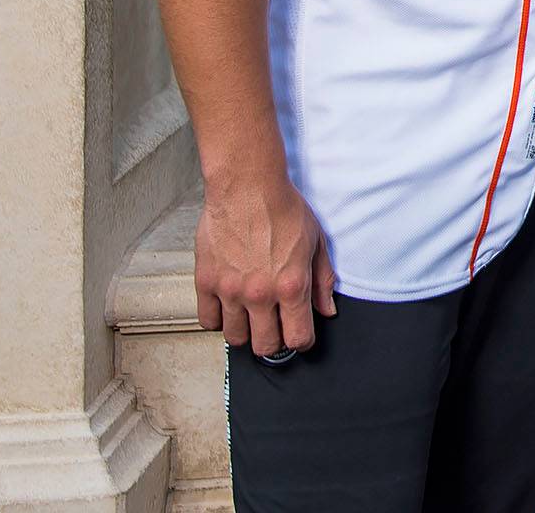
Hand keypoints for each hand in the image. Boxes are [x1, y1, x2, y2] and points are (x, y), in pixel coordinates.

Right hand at [194, 168, 336, 356]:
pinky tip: (228, 307)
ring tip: (251, 316)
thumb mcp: (316, 242)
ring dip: (246, 332)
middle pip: (266, 346)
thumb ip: (322, 280)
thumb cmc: (283, 208)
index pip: (297, 338)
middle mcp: (261, 294)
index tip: (299, 335)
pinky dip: (218, 320)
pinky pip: (207, 320)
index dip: (302, 340)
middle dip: (274, 341)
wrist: (247, 187)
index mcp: (292, 285)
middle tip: (275, 327)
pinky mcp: (207, 282)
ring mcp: (231, 290)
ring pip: (236, 338)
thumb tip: (327, 310)